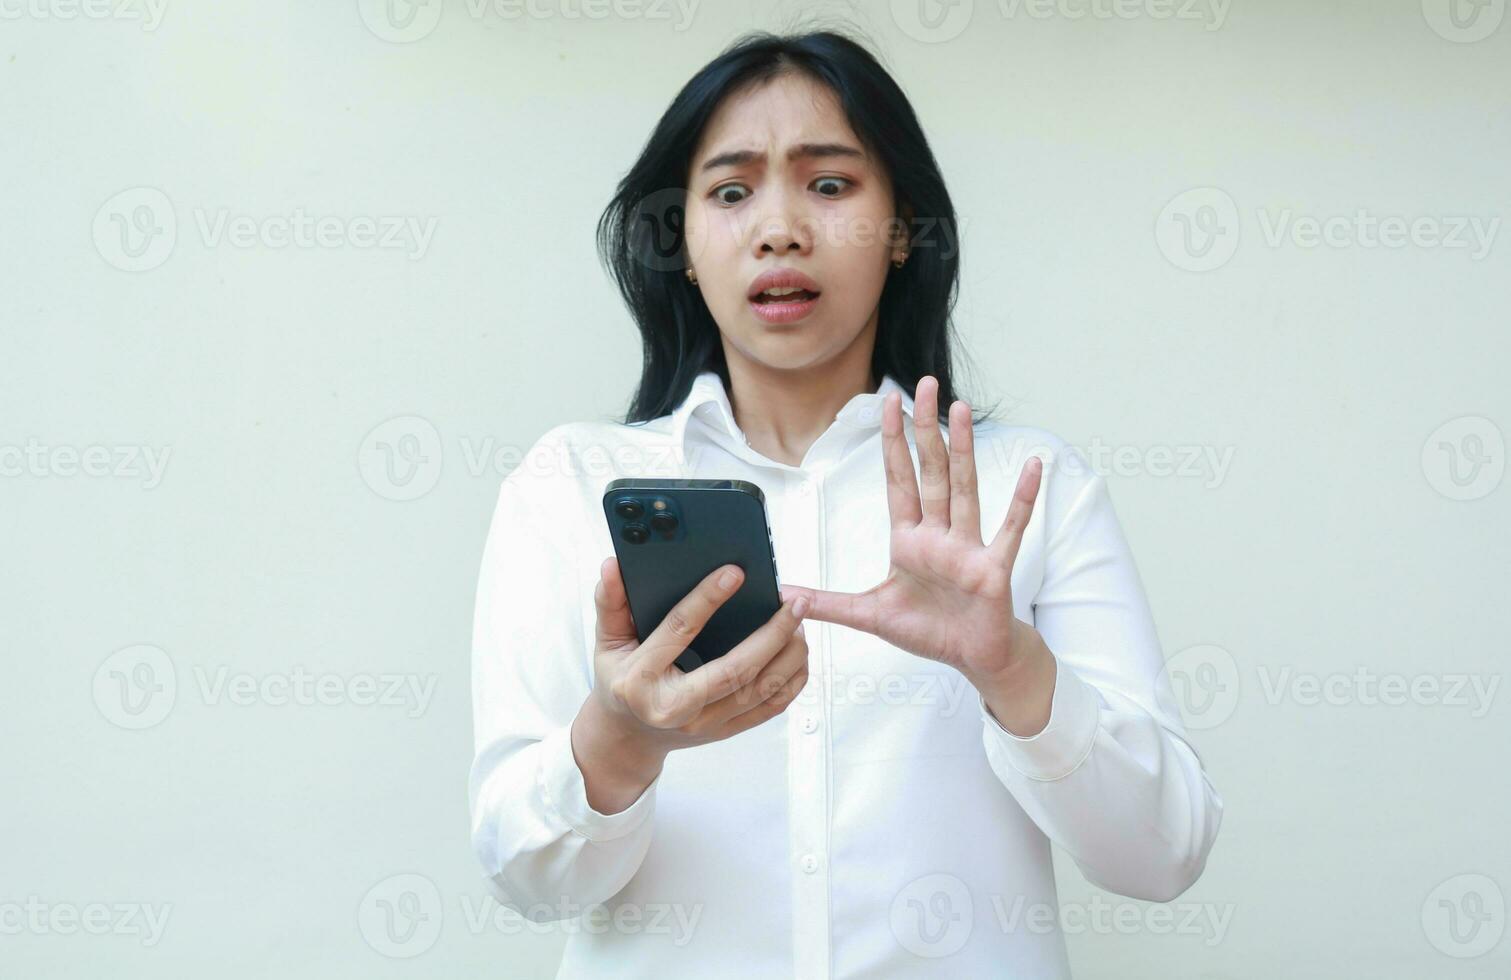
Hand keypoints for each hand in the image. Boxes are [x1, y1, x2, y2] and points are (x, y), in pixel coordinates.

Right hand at [590, 558, 810, 752]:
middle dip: (772, 633)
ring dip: (789, 655)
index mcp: (641, 679)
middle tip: (794, 602)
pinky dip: (792, 681)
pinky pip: (770, 708)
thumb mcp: (607, 643)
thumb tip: (613, 566)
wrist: (627, 738)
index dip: (707, 599)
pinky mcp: (725, 731)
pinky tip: (799, 654)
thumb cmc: (620, 682)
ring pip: (760, 690)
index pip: (679, 631)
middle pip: (735, 669)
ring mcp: (704, 724)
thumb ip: (610, 602)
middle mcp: (675, 707)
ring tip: (801, 623)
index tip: (734, 573)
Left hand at [780, 376, 1043, 688]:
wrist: (973, 658)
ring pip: (964, 488)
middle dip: (925, 429)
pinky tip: (1032, 468)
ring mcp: (967, 548)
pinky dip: (1023, 500)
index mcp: (908, 540)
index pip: (898, 480)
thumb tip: (785, 596)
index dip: (892, 442)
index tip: (888, 403)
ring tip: (962, 409)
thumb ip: (829, 604)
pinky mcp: (993, 568)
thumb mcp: (870, 616)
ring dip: (963, 449)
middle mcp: (938, 535)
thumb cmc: (928, 631)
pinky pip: (1010, 528)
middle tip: (925, 385)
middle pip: (931, 471)